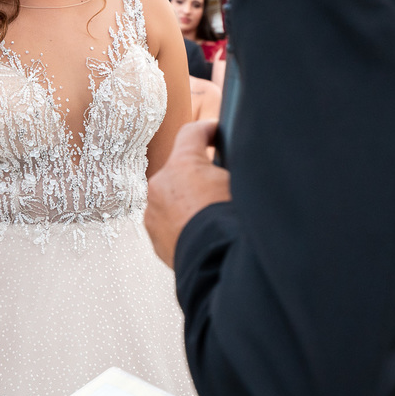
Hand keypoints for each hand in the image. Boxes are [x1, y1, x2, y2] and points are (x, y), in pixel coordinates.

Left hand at [145, 120, 230, 266]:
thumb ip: (230, 168)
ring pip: (173, 195)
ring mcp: (153, 211)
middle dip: (200, 172)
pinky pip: (169, 219)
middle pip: (181, 167)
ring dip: (189, 198)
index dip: (209, 129)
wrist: (218, 265)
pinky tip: (203, 230)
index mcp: (182, 165)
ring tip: (214, 212)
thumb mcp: (241, 184)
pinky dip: (183, 220)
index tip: (218, 133)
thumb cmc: (234, 223)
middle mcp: (160, 184)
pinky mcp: (154, 235)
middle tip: (223, 183)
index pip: (192, 132)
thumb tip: (230, 168)